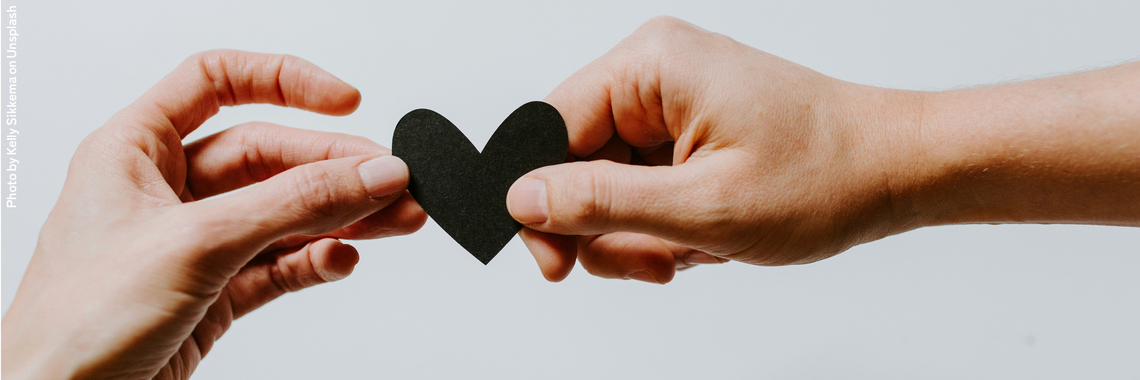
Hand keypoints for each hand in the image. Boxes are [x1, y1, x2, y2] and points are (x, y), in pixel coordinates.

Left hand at [1, 50, 425, 378]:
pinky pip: (281, 263)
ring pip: (284, 213)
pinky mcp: (215, 292)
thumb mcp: (195, 244)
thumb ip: (292, 205)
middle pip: (269, 155)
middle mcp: (166, 190)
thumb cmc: (74, 325)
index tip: (345, 101)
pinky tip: (341, 259)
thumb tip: (369, 173)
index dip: (283, 80)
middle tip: (392, 182)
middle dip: (334, 169)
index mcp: (135, 150)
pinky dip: (317, 261)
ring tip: (396, 220)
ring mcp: (194, 243)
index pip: (216, 81)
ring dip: (342, 216)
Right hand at [507, 16, 1139, 282]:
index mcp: (650, 66)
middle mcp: (654, 73)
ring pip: (606, 184)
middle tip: (654, 262)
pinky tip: (703, 238)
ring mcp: (671, 101)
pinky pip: (640, 185)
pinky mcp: (686, 128)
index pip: (546, 129)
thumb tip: (522, 200)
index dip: (540, 203)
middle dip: (606, 227)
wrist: (898, 171)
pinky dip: (662, 225)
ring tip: (691, 251)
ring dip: (639, 234)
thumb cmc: (825, 175)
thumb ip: (601, 203)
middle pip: (573, 162)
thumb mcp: (703, 207)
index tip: (556, 263)